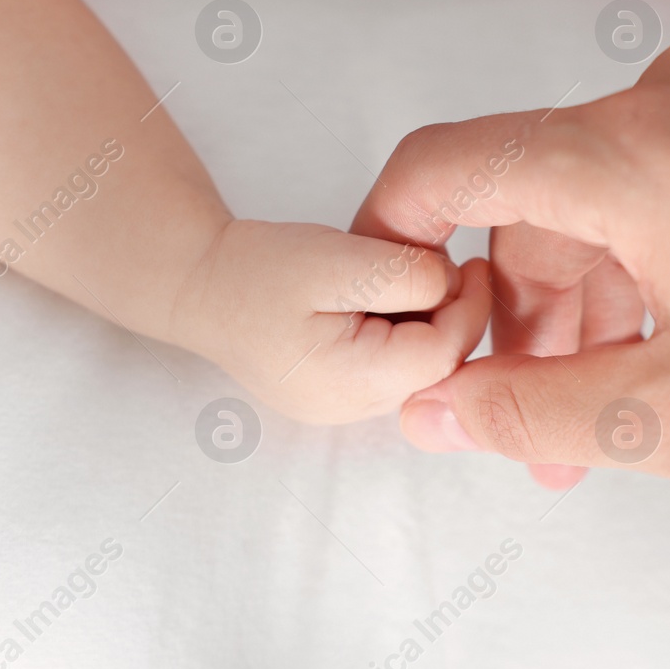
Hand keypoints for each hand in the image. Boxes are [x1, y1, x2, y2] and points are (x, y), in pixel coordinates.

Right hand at [169, 220, 491, 423]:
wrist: (196, 285)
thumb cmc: (256, 270)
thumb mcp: (336, 260)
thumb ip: (401, 275)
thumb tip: (451, 286)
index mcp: (349, 381)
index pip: (442, 355)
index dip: (469, 307)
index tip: (474, 262)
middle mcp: (351, 409)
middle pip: (434, 368)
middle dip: (450, 315)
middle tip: (444, 264)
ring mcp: (343, 407)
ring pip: (417, 367)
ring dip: (427, 321)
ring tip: (406, 275)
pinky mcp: (338, 391)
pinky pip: (392, 365)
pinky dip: (403, 329)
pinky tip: (386, 295)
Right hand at [353, 38, 669, 481]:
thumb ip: (531, 409)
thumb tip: (434, 405)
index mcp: (633, 153)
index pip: (446, 161)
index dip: (394, 233)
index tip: (402, 306)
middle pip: (538, 194)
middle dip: (525, 312)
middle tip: (541, 423)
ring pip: (615, 187)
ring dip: (598, 291)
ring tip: (624, 399)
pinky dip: (665, 248)